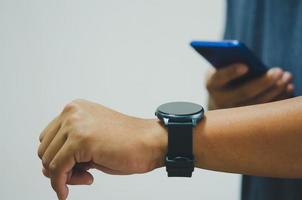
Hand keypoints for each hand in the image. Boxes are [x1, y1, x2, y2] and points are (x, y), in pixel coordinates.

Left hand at [38, 99, 165, 199]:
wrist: (151, 142)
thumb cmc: (129, 143)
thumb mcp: (93, 141)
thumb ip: (71, 148)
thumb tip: (49, 168)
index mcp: (76, 109)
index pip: (49, 137)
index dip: (57, 157)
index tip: (71, 168)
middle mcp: (72, 112)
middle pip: (45, 148)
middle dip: (58, 167)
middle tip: (80, 174)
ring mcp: (75, 124)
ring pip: (48, 159)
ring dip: (62, 176)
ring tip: (85, 176)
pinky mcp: (80, 140)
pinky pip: (56, 169)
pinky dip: (58, 184)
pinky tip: (66, 192)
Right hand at [206, 64, 293, 108]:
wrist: (221, 99)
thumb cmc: (226, 76)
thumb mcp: (223, 67)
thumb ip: (231, 62)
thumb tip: (250, 63)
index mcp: (212, 84)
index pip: (219, 78)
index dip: (231, 72)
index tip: (245, 66)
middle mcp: (220, 101)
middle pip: (243, 93)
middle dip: (262, 82)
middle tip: (279, 71)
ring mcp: (233, 113)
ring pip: (257, 103)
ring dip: (274, 90)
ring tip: (287, 76)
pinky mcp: (247, 119)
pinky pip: (265, 111)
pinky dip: (278, 99)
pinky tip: (288, 87)